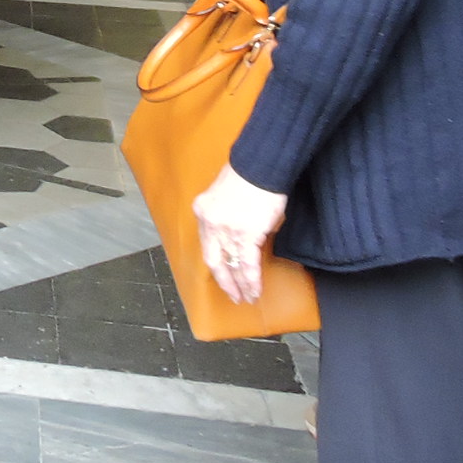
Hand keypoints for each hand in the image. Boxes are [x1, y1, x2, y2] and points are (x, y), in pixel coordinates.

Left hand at [193, 164, 288, 304]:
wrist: (260, 166)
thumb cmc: (248, 175)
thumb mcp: (224, 194)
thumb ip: (224, 214)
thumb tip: (235, 231)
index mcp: (203, 210)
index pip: (207, 244)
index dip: (216, 262)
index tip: (222, 274)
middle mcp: (210, 223)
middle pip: (214, 260)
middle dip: (225, 281)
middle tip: (233, 295)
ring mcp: (227, 230)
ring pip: (232, 265)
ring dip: (240, 284)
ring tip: (247, 297)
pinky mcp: (246, 234)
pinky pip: (248, 264)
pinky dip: (251, 280)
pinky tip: (255, 291)